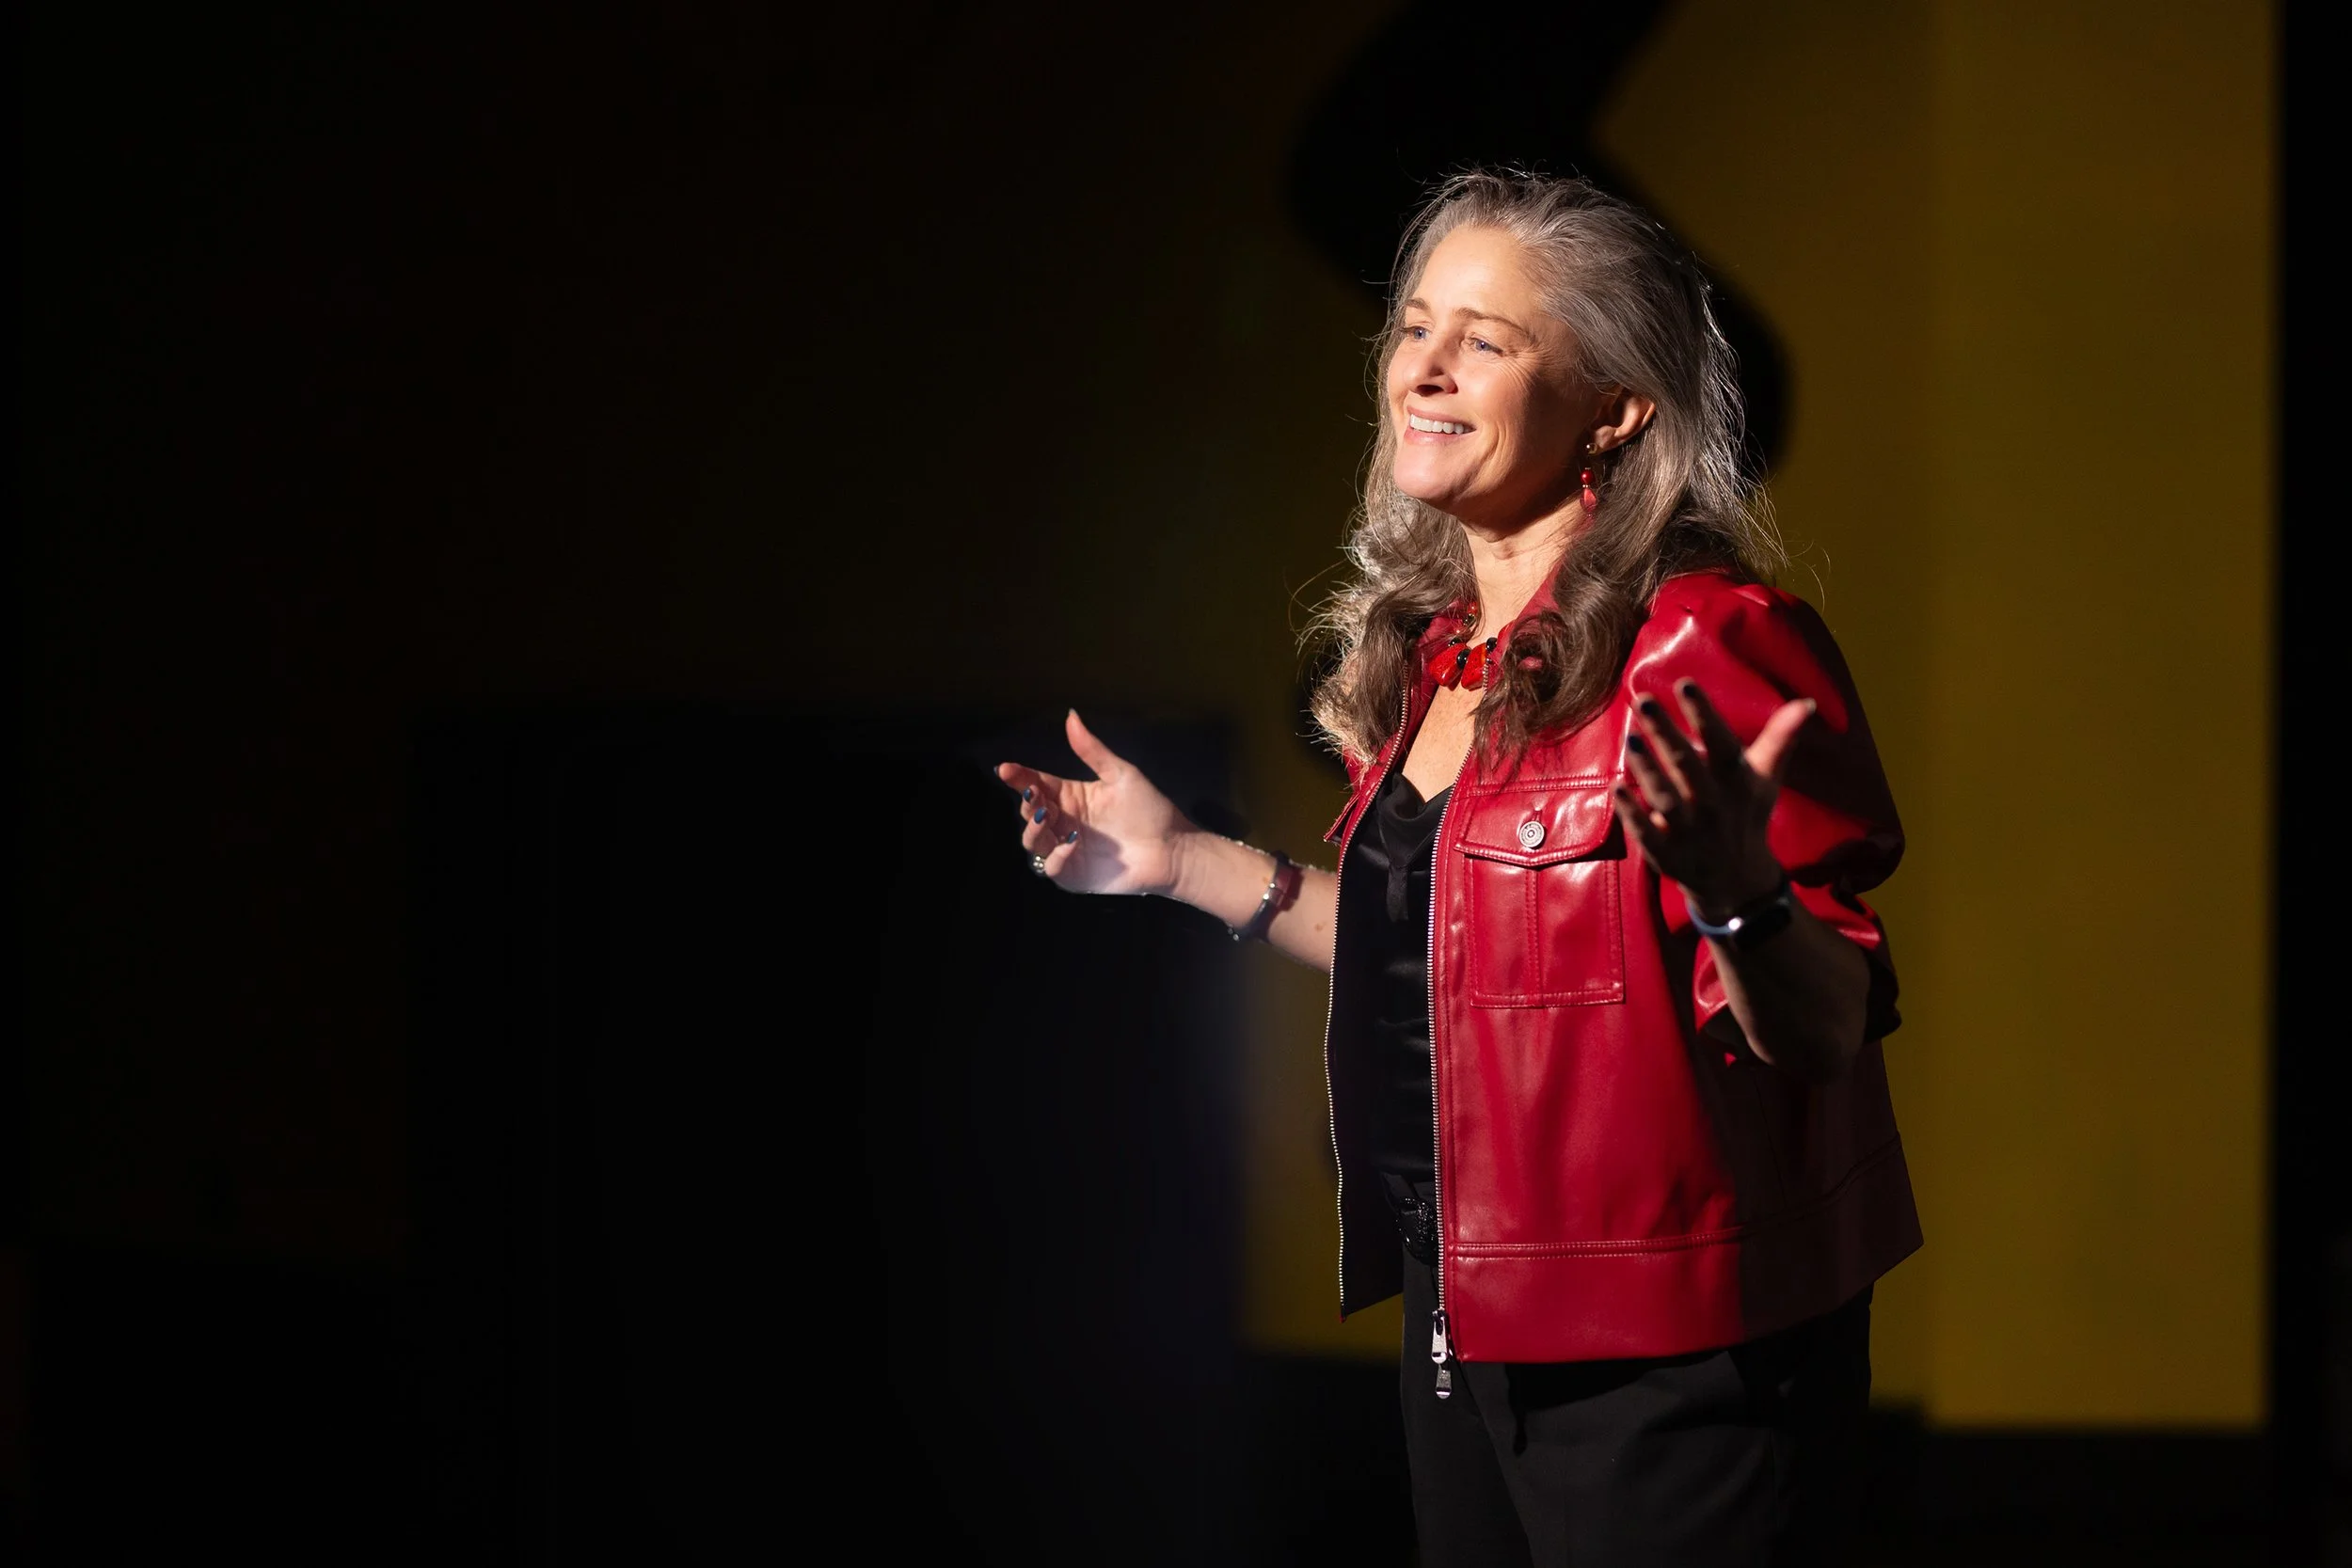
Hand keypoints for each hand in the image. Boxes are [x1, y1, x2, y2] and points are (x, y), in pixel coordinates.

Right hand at [995, 710, 1190, 894]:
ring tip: (1045, 816)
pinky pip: (1051, 867)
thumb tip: (1070, 715)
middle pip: (1029, 812)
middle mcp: (1063, 821)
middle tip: (1033, 793)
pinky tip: (1071, 842)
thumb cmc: (1149, 809)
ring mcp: (1066, 849)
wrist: (1172, 848)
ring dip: (1033, 829)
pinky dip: (1055, 856)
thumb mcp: (1121, 774)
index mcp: (1071, 796)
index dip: (1019, 776)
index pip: (1036, 783)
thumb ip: (1092, 750)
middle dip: (1026, 802)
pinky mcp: (1073, 874)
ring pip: (1032, 840)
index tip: (1006, 769)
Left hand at [1613, 680, 1814, 921]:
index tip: (1684, 683)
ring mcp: (1689, 831)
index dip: (1704, 714)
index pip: (1721, 743)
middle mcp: (1714, 804)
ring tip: (1630, 738)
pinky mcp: (1667, 853)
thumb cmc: (1746, 812)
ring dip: (1646, 769)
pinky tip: (1615, 788)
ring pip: (1665, 798)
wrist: (1736, 879)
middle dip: (1666, 733)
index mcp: (1738, 781)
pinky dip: (1632, 813)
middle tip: (1643, 701)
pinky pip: (1647, 833)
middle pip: (1687, 765)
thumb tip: (1807, 702)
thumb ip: (1780, 738)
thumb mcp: (1766, 778)